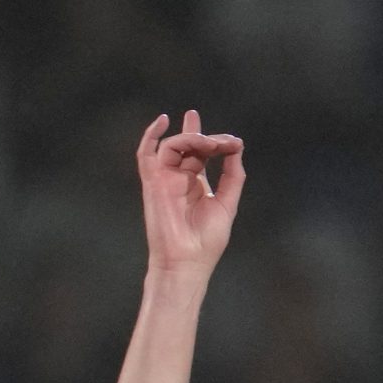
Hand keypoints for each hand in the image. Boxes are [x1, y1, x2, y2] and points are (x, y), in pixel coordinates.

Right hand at [136, 110, 244, 280]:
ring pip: (174, 144)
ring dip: (192, 138)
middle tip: (221, 142)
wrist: (187, 261)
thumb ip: (233, 176)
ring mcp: (165, 178)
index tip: (234, 142)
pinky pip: (146, 152)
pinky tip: (164, 121)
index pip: (203, 152)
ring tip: (209, 144)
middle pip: (190, 145)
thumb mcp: (227, 204)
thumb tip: (237, 147)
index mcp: (196, 184)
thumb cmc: (206, 242)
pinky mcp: (153, 181)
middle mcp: (179, 178)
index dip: (217, 141)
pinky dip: (151, 134)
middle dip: (206, 138)